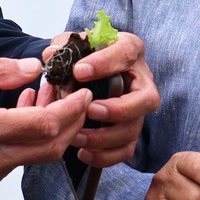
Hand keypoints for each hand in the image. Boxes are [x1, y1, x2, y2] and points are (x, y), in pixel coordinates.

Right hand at [0, 57, 90, 199]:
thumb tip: (32, 67)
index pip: (43, 125)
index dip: (70, 108)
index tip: (81, 91)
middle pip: (52, 145)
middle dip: (73, 119)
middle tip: (75, 93)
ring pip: (41, 154)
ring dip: (55, 126)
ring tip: (47, 93)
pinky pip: (24, 157)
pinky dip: (35, 135)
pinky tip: (25, 108)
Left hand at [22, 30, 161, 168]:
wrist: (89, 67)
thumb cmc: (86, 53)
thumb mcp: (74, 43)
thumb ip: (64, 45)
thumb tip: (52, 55)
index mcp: (129, 50)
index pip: (126, 53)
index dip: (105, 63)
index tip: (79, 71)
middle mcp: (141, 80)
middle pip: (147, 99)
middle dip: (119, 109)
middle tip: (90, 110)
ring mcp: (138, 108)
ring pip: (134, 129)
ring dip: (105, 137)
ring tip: (76, 137)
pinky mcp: (130, 129)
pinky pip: (127, 149)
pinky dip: (106, 156)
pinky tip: (83, 153)